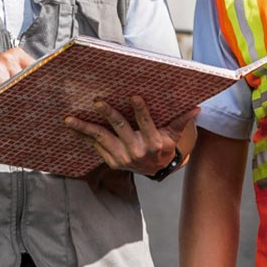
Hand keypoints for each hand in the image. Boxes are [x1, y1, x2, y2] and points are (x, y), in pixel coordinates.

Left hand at [65, 96, 196, 174]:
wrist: (154, 170)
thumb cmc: (164, 146)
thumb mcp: (174, 135)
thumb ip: (181, 121)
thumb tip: (197, 108)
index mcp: (153, 142)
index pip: (146, 124)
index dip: (140, 110)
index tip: (133, 96)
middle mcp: (136, 150)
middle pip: (120, 129)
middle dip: (108, 114)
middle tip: (97, 102)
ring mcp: (122, 158)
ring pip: (101, 139)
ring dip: (84, 128)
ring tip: (69, 119)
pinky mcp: (111, 162)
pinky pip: (96, 147)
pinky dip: (84, 137)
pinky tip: (73, 127)